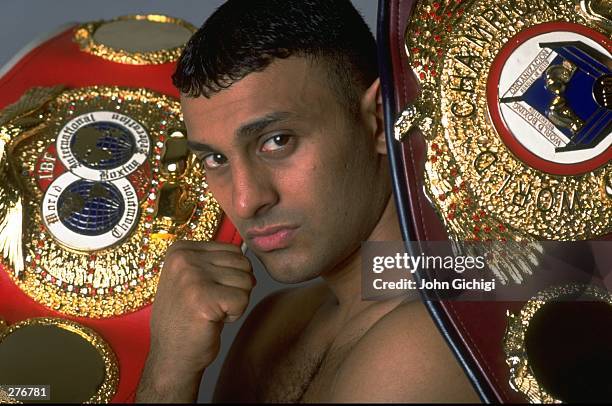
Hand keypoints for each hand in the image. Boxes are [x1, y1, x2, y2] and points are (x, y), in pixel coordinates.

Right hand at [136, 241, 253, 401]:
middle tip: (211, 304)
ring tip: (211, 311)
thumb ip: (215, 261)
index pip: (233, 251)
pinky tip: (212, 321)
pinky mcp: (203, 298)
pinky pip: (242, 300)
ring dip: (235, 302)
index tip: (206, 292)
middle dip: (235, 288)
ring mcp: (191, 277)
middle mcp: (183, 258)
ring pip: (245, 281)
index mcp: (181, 249)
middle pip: (242, 264)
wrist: (171, 355)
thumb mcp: (194, 278)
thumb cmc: (188, 318)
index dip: (230, 276)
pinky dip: (234, 315)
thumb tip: (249, 256)